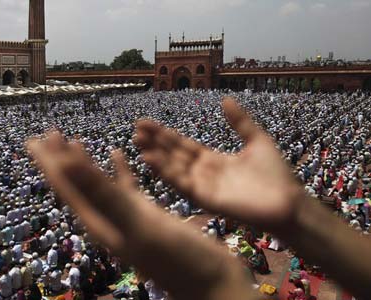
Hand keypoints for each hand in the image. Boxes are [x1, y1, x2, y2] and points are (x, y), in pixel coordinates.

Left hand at [27, 132, 253, 299]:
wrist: (210, 281)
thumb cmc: (177, 257)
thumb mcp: (137, 223)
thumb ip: (103, 193)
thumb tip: (65, 164)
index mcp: (99, 221)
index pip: (66, 187)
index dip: (49, 162)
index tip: (32, 140)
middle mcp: (106, 219)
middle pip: (76, 183)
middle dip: (59, 159)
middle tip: (46, 134)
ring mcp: (125, 216)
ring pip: (97, 183)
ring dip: (85, 163)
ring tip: (75, 141)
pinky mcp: (144, 214)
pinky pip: (125, 187)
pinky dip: (118, 170)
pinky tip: (116, 155)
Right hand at [135, 97, 303, 231]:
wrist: (289, 202)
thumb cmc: (276, 175)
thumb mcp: (256, 140)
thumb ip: (240, 122)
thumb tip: (225, 99)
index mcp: (213, 159)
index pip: (183, 145)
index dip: (165, 134)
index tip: (147, 122)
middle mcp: (203, 172)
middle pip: (173, 154)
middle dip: (155, 142)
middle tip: (136, 129)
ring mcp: (203, 186)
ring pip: (173, 168)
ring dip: (155, 156)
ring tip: (138, 142)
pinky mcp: (205, 199)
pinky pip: (181, 184)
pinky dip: (165, 172)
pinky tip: (151, 160)